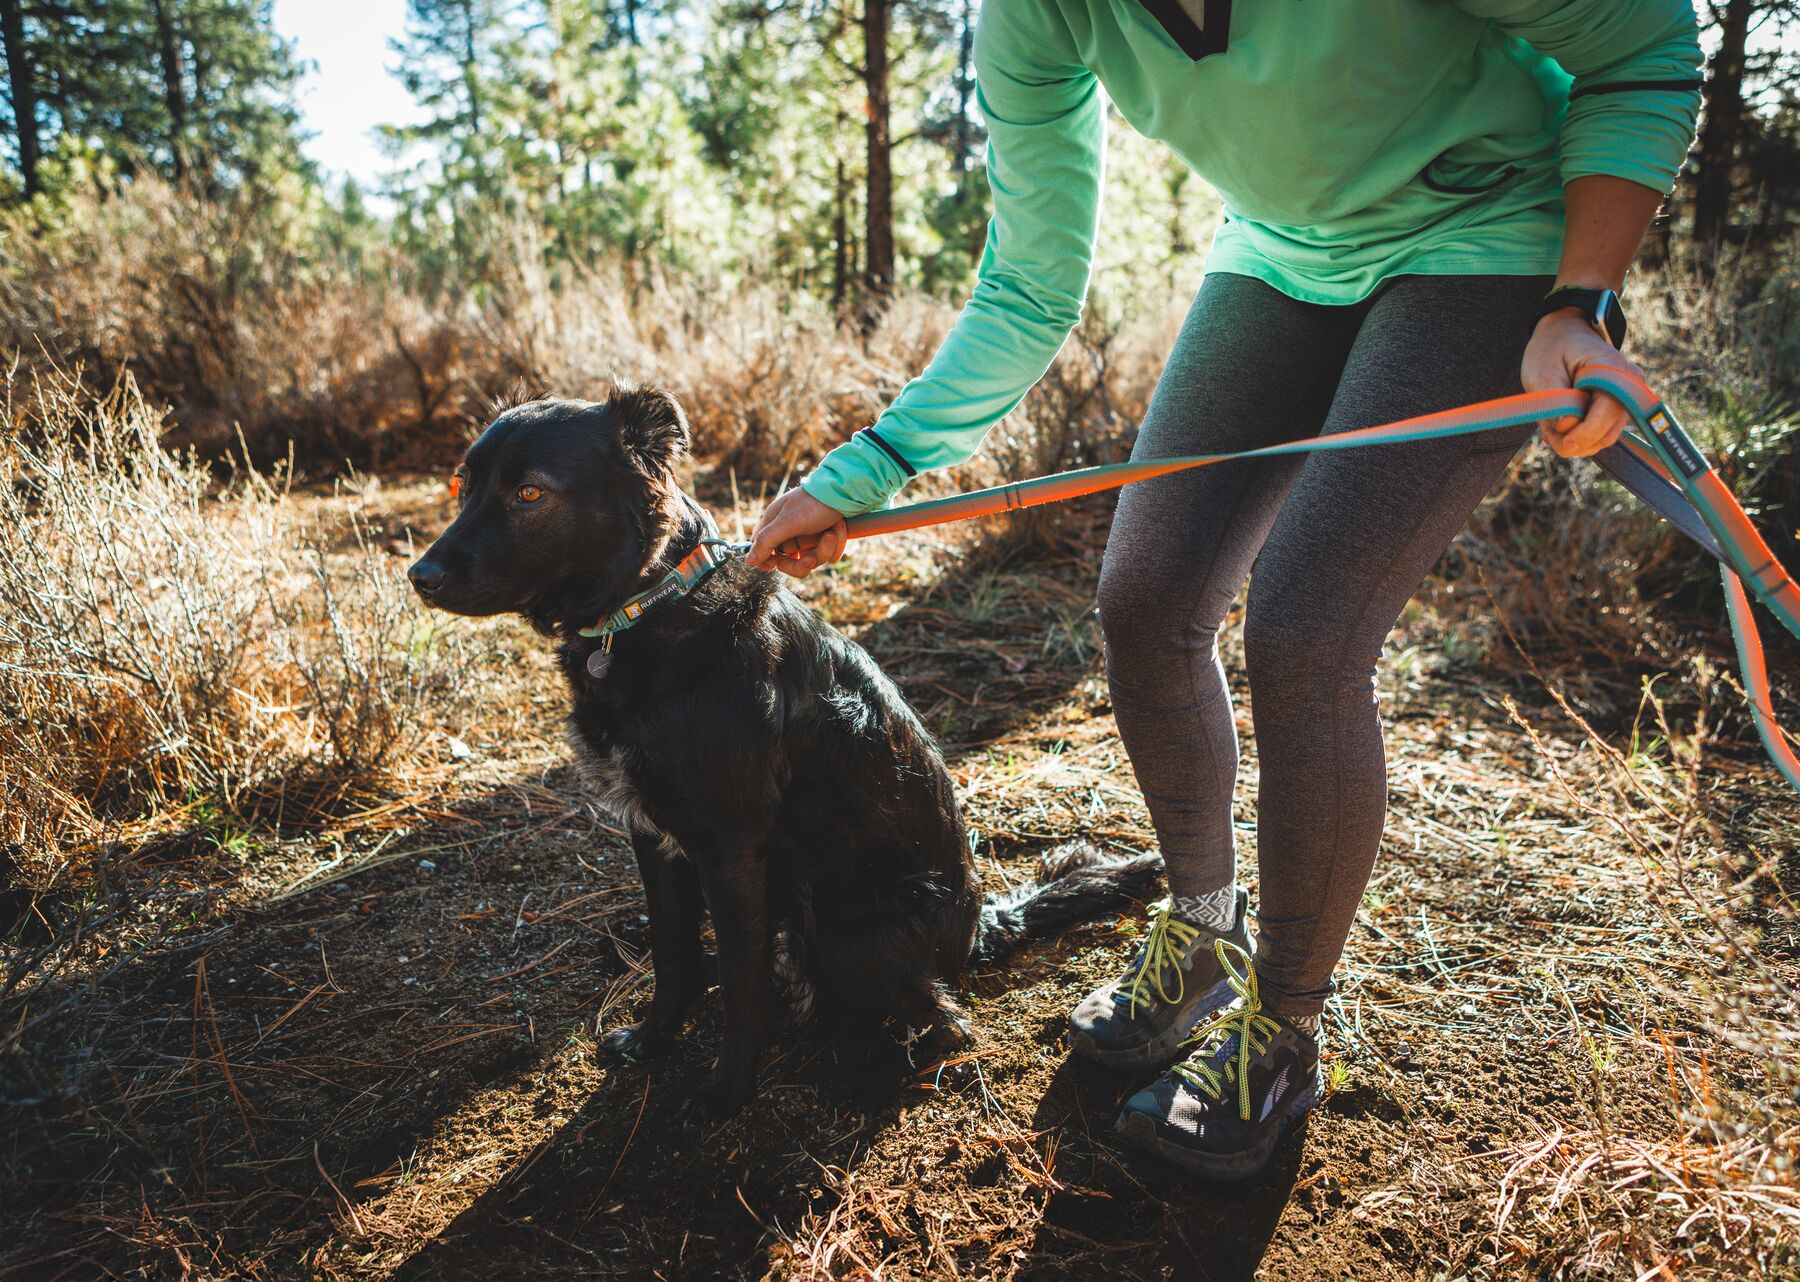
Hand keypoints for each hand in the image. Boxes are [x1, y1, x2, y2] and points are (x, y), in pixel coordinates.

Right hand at [746, 488, 848, 577]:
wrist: (845, 492)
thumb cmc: (813, 503)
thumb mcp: (788, 521)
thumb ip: (767, 540)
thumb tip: (748, 561)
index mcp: (775, 524)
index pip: (763, 549)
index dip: (768, 561)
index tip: (775, 565)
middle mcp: (790, 533)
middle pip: (789, 562)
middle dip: (803, 562)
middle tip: (810, 559)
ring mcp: (809, 537)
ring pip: (812, 560)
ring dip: (823, 549)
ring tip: (831, 534)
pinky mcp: (825, 540)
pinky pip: (828, 554)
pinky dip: (835, 545)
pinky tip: (837, 530)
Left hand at [1521, 311, 1644, 457]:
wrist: (1563, 334)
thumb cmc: (1551, 349)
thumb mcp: (1542, 371)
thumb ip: (1555, 399)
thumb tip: (1567, 426)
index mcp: (1613, 368)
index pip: (1608, 410)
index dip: (1586, 432)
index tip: (1563, 444)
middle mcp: (1629, 384)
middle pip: (1608, 432)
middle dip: (1577, 442)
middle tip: (1548, 435)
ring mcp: (1627, 398)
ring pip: (1604, 438)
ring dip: (1577, 442)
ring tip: (1551, 428)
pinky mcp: (1617, 409)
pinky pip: (1601, 433)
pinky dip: (1580, 437)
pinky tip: (1559, 427)